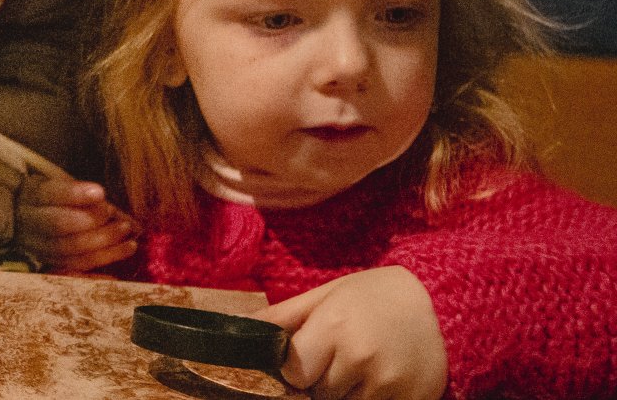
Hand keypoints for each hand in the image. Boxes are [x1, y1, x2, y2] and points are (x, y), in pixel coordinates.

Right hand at [15, 176, 138, 272]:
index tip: (100, 192)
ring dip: (103, 247)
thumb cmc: (56, 200)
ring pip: (68, 249)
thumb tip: (132, 221)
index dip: (75, 194)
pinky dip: (97, 269)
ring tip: (130, 243)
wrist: (24, 217)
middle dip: (93, 223)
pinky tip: (119, 269)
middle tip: (123, 224)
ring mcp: (37, 244)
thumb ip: (93, 200)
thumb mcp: (67, 188)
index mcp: (35, 195)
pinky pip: (72, 269)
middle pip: (58, 225)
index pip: (52, 193)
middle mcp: (30, 220)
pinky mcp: (47, 262)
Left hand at [254, 266, 447, 399]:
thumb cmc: (376, 296)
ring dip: (347, 393)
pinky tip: (381, 379)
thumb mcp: (327, 295)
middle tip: (341, 356)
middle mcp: (361, 358)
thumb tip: (240, 327)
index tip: (310, 355)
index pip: (294, 373)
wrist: (443, 302)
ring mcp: (389, 383)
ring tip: (363, 365)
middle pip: (319, 393)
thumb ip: (283, 317)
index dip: (299, 367)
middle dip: (322, 380)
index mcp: (334, 327)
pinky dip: (372, 399)